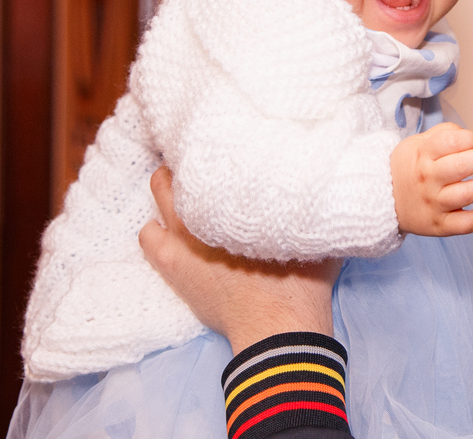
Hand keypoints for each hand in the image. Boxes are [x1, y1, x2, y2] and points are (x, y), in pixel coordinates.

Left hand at [138, 166, 340, 354]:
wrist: (279, 324)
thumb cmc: (304, 279)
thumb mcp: (319, 233)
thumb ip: (315, 206)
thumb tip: (324, 181)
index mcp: (242, 193)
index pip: (219, 153)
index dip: (219, 149)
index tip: (228, 148)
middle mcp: (209, 204)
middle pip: (186, 165)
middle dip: (192, 162)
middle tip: (205, 166)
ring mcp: (184, 234)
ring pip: (161, 193)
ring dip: (170, 190)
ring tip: (184, 193)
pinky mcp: (172, 263)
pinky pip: (148, 234)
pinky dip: (155, 227)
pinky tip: (167, 230)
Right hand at [391, 122, 472, 235]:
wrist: (381, 201)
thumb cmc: (407, 169)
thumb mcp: (416, 143)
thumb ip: (443, 133)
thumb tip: (467, 135)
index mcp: (422, 155)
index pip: (451, 140)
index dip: (470, 138)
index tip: (472, 141)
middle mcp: (428, 179)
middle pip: (462, 166)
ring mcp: (434, 203)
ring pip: (468, 195)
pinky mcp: (439, 225)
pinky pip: (467, 224)